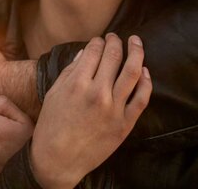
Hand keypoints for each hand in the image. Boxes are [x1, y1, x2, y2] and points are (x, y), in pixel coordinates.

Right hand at [31, 34, 151, 188]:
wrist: (58, 159)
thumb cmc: (52, 125)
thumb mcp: (54, 93)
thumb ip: (70, 71)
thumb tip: (86, 53)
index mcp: (77, 83)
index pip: (94, 51)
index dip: (98, 41)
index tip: (100, 40)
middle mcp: (97, 93)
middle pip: (114, 56)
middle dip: (116, 41)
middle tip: (117, 37)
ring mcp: (114, 109)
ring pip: (132, 72)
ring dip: (136, 52)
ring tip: (136, 42)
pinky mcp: (125, 124)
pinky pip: (142, 98)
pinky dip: (146, 81)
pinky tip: (145, 71)